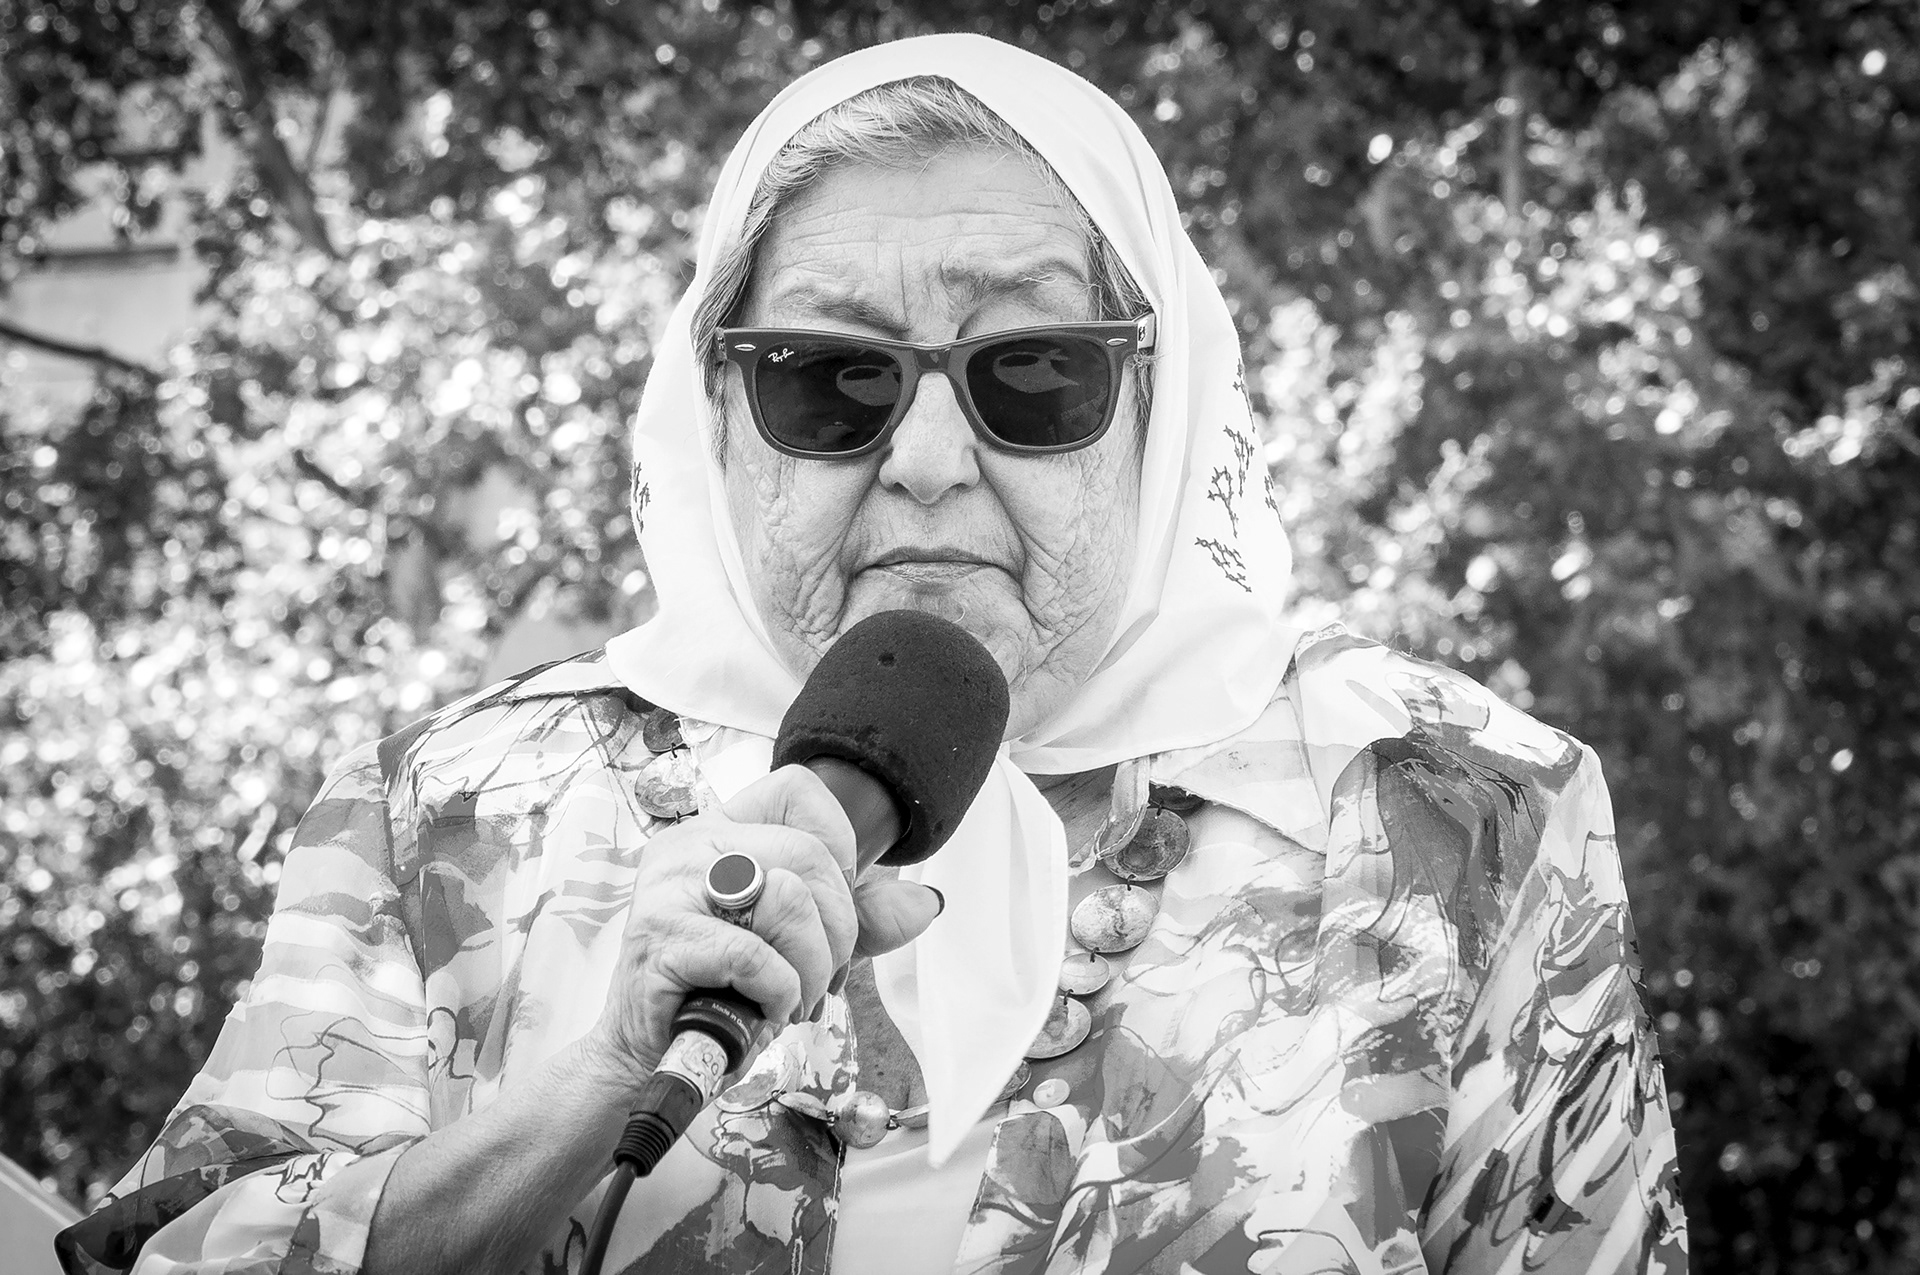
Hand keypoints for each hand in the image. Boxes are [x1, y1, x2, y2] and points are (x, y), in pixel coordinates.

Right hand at [584, 765, 942, 1082]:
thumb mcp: (800, 945)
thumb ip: (859, 920)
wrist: (648, 1056)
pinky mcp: (661, 938)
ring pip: (787, 898)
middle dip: (837, 930)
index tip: (833, 908)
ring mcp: (669, 887)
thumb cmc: (722, 993)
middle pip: (807, 854)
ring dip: (811, 968)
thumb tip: (927, 903)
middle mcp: (690, 844)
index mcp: (720, 830)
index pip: (797, 788)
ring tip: (791, 999)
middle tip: (821, 978)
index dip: (839, 846)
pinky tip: (764, 1010)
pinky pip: (753, 955)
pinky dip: (778, 992)